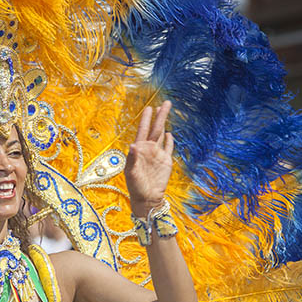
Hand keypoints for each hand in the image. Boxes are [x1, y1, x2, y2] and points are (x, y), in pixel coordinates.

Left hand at [125, 101, 173, 215]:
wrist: (148, 198)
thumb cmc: (135, 186)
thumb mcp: (131, 173)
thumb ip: (132, 158)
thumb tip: (133, 145)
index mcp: (139, 150)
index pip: (143, 131)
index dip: (146, 119)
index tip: (149, 108)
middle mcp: (148, 149)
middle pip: (155, 129)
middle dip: (159, 116)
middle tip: (164, 103)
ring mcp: (158, 155)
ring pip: (162, 135)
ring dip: (164, 123)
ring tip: (166, 111)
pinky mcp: (166, 161)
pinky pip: (168, 148)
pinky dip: (170, 140)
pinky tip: (170, 134)